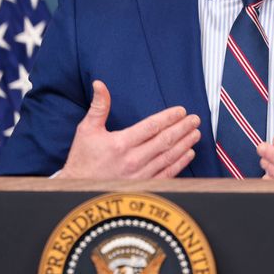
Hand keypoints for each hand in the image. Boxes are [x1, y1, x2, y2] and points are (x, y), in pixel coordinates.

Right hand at [56, 80, 199, 178]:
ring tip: (195, 133)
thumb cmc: (83, 159)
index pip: (152, 127)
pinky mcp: (144, 186)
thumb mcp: (86, 130)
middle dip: (182, 128)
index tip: (181, 111)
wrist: (78, 189)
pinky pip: (167, 174)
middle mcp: (133, 160)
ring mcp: (140, 175)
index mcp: (121, 144)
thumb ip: (98, 107)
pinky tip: (188, 154)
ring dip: (185, 143)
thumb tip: (100, 84)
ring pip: (169, 157)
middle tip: (195, 120)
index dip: (169, 117)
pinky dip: (180, 163)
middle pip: (165, 141)